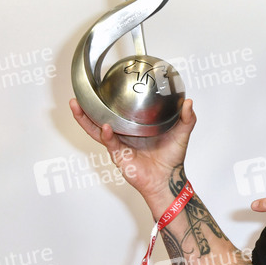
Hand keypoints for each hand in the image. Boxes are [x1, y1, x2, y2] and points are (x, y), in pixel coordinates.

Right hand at [69, 97, 195, 202]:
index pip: (119, 110)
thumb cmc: (172, 159)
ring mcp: (119, 144)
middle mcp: (124, 134)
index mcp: (136, 126)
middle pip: (101, 117)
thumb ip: (187, 118)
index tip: (104, 84)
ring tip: (77, 104)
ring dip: (85, 118)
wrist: (168, 180)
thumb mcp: (182, 134)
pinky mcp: (119, 155)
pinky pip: (110, 143)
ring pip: (97, 129)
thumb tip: (189, 101)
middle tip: (80, 93)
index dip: (110, 100)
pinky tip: (105, 126)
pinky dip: (106, 134)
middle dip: (88, 106)